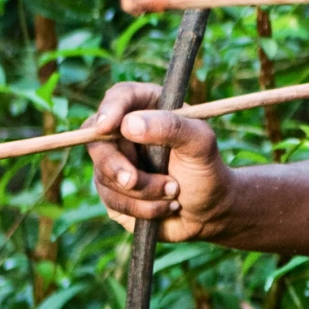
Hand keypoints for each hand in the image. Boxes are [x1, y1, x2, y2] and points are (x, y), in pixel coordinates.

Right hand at [83, 82, 238, 241]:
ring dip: (141, 190)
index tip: (107, 127)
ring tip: (173, 193)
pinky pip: (111, 199)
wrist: (210, 213)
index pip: (121, 96)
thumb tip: (128, 125)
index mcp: (150, 109)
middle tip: (132, 181)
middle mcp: (127, 133)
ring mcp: (117, 162)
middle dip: (116, 165)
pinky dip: (140, 208)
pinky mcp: (113, 191)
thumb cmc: (208, 172)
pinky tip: (165, 207)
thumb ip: (172, 127)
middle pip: (97, 139)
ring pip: (104, 174)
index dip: (110, 109)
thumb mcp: (200, 145)